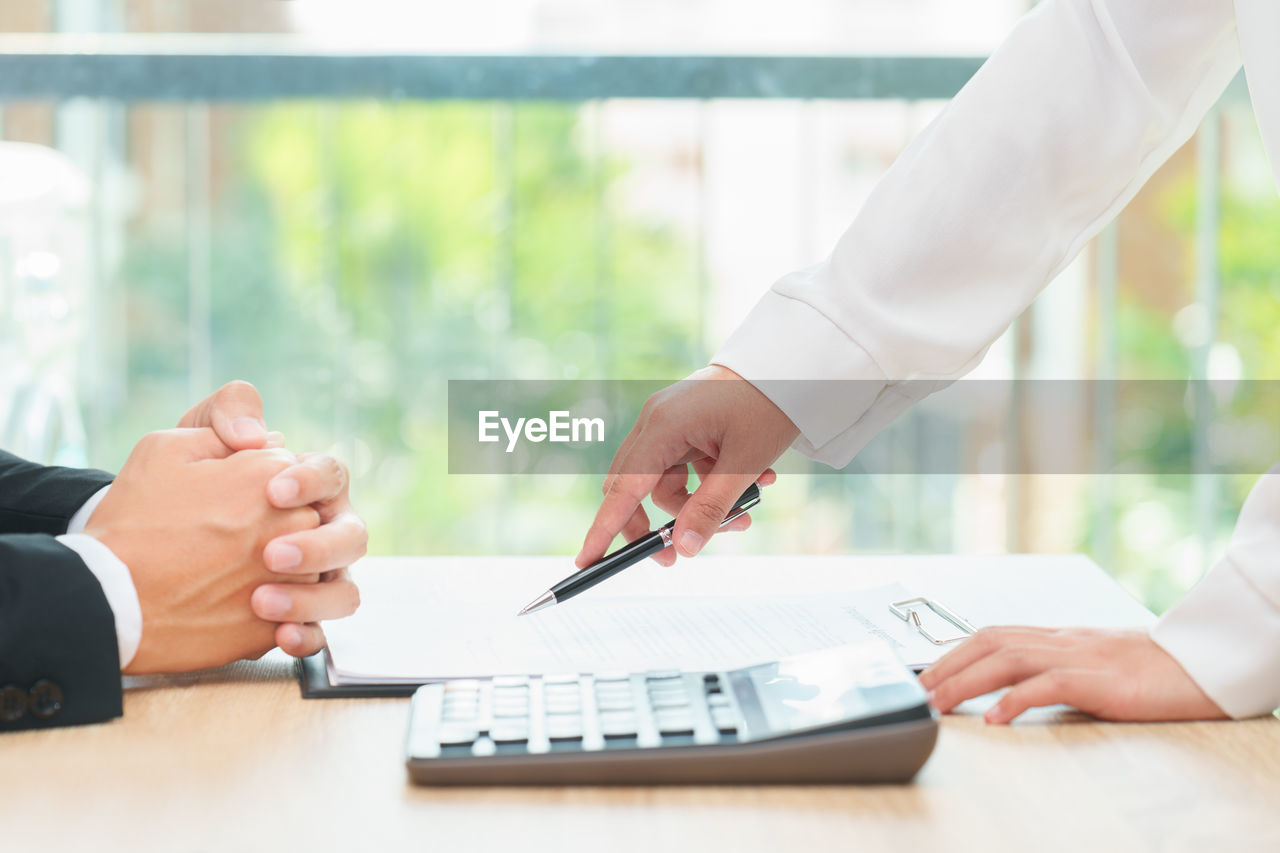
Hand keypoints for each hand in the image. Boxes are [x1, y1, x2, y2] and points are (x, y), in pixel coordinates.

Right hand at [85, 428, 321, 673]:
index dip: (260, 488)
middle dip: (277, 528)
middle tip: (226, 542)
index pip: (292, 473)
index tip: (229, 502)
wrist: (104, 598)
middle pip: (307, 519)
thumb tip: (270, 440)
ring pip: (307, 569)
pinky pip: (290, 617)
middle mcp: (293, 523)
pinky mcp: (276, 625)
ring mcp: (291, 577)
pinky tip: (228, 608)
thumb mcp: (165, 449)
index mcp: (272, 475)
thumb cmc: (133, 521)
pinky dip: (267, 613)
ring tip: (224, 576)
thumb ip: (225, 436)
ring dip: (280, 572)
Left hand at [179, 380, 366, 655]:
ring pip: (345, 591)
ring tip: (260, 602)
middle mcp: (321, 532)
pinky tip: (280, 635)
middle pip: (352, 535)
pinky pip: (319, 635)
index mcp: (308, 487)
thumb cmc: (176, 491)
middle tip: (273, 554)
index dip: (312, 481)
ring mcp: (313, 579)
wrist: (135, 556)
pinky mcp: (294, 618)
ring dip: (312, 598)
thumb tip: (258, 433)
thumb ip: (226, 413)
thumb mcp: (189, 441)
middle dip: (319, 546)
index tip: (274, 491)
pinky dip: (307, 635)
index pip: (333, 475)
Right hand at [575, 365, 798, 568]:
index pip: (623, 487)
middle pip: (636, 488)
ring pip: (666, 484)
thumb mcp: (744, 463)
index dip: (604, 528)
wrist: (791, 367)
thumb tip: (684, 548)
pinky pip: (685, 470)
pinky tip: (755, 483)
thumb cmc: (768, 405)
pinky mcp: (686, 427)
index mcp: (663, 425)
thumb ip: (712, 508)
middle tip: (677, 556)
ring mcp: (669, 423)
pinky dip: (711, 486)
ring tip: (745, 515)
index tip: (587, 561)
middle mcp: (656, 422)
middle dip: (660, 523)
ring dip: (700, 506)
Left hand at [918, 626, 1227, 723]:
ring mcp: (1077, 657)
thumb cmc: (1146, 668)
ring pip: (1008, 659)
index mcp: (1055, 636)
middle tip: (919, 691)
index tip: (925, 673)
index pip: (991, 634)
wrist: (1197, 663)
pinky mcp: (1098, 680)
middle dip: (948, 665)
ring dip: (967, 681)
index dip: (953, 651)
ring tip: (940, 702)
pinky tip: (995, 717)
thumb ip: (1052, 667)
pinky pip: (1049, 685)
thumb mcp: (1089, 661)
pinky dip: (1016, 699)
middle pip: (990, 642)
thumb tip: (1010, 687)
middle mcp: (1059, 640)